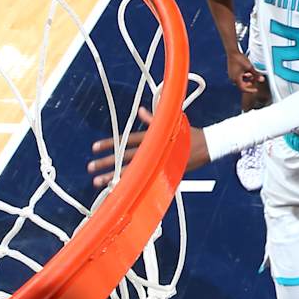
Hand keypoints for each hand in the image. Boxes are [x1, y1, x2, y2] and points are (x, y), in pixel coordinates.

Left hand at [87, 105, 207, 185]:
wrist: (208, 147)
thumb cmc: (189, 134)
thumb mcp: (172, 121)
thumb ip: (153, 117)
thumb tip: (141, 109)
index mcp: (153, 138)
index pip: (126, 141)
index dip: (111, 143)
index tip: (95, 147)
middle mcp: (153, 151)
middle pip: (125, 158)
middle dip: (107, 163)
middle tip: (90, 167)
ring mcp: (157, 163)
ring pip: (132, 171)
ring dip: (114, 176)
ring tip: (98, 181)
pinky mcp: (163, 173)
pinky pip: (143, 180)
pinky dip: (131, 184)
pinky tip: (118, 188)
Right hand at [226, 47, 262, 91]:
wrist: (233, 52)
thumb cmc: (239, 59)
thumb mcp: (250, 67)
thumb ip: (256, 74)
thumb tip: (261, 79)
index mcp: (236, 79)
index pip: (243, 89)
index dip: (250, 90)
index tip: (255, 90)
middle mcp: (232, 78)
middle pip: (242, 85)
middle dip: (249, 84)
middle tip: (254, 82)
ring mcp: (231, 75)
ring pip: (240, 81)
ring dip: (246, 79)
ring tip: (251, 76)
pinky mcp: (231, 72)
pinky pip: (238, 77)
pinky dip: (243, 76)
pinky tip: (247, 72)